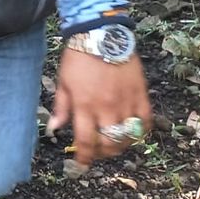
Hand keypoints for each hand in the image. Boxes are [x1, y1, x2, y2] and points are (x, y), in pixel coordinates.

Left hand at [48, 45, 151, 167]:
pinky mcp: (141, 95)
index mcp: (84, 105)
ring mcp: (126, 102)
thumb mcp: (63, 82)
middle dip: (102, 154)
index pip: (85, 141)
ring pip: (128, 137)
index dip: (84, 157)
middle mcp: (106, 108)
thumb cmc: (79, 57)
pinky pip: (145, 122)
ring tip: (113, 144)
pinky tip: (132, 132)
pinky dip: (140, 132)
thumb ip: (61, 108)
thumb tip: (54, 129)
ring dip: (121, 146)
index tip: (82, 164)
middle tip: (97, 152)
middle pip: (109, 143)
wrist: (102, 34)